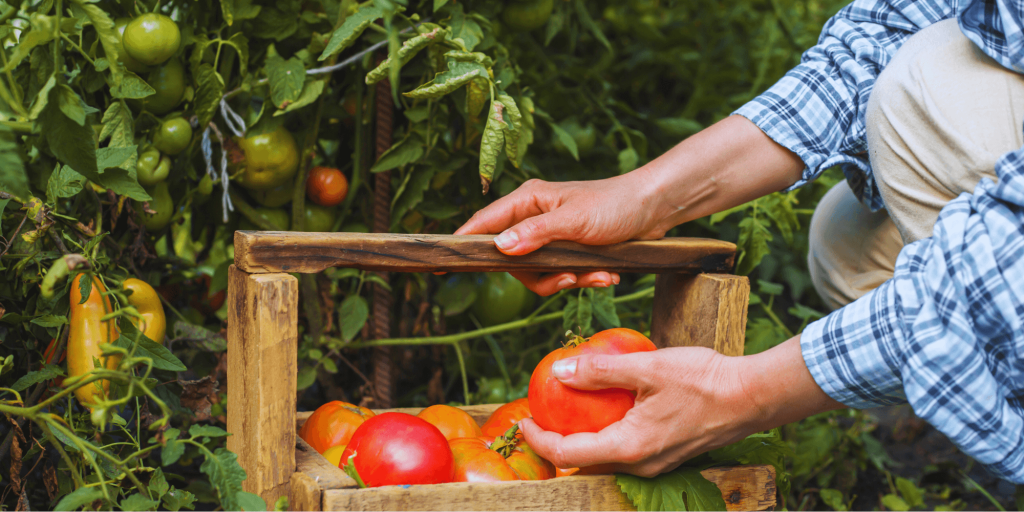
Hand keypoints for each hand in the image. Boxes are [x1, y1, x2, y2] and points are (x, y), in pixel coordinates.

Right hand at [455, 173, 669, 294]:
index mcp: (528, 200)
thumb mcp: (575, 221)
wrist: (655, 208)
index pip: (484, 223)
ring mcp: (551, 235)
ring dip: (568, 279)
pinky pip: (562, 274)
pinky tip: (605, 275)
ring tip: (597, 274)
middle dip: (541, 276)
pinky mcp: (569, 249)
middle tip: (568, 278)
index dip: (463, 243)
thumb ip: (537, 234)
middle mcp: (534, 217)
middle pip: (511, 260)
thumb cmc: (615, 204)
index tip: (441, 263)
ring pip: (538, 273)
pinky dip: (582, 278)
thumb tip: (499, 247)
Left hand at [519, 336, 843, 476]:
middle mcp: (640, 466)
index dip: (539, 440)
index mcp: (630, 448)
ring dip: (582, 441)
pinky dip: (606, 436)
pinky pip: (626, 452)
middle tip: (540, 416)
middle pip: (584, 462)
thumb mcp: (647, 367)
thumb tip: (561, 371)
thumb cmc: (704, 379)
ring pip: (606, 460)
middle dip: (556, 444)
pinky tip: (606, 410)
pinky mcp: (668, 455)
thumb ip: (602, 370)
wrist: (752, 396)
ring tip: (566, 413)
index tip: (523, 420)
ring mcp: (656, 464)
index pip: (568, 454)